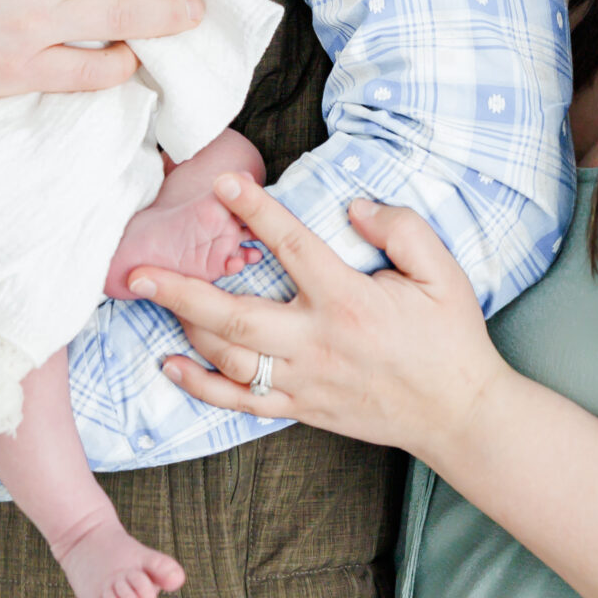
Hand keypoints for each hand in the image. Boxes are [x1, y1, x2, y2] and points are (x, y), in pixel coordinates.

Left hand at [128, 173, 512, 466]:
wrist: (459, 413)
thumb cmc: (449, 338)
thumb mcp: (442, 272)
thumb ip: (400, 229)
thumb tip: (354, 206)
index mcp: (349, 301)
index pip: (292, 246)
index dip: (255, 211)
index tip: (222, 184)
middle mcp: (317, 342)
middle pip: (235, 315)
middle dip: (182, 291)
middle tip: (138, 271)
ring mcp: (304, 380)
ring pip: (229, 358)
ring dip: (184, 328)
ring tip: (152, 299)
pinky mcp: (301, 408)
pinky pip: (240, 402)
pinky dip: (200, 386)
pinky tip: (171, 365)